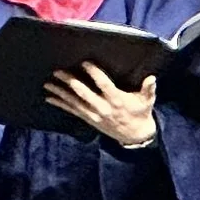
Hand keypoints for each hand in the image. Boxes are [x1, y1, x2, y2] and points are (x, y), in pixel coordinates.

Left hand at [44, 61, 159, 147]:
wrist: (135, 136)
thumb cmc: (140, 112)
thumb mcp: (147, 101)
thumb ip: (148, 89)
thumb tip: (151, 78)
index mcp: (117, 100)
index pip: (104, 85)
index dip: (94, 74)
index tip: (85, 63)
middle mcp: (103, 107)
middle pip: (84, 93)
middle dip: (70, 82)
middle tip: (58, 71)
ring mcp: (94, 115)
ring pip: (74, 102)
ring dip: (60, 92)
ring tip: (48, 83)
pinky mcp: (89, 119)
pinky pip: (72, 111)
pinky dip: (60, 104)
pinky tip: (49, 98)